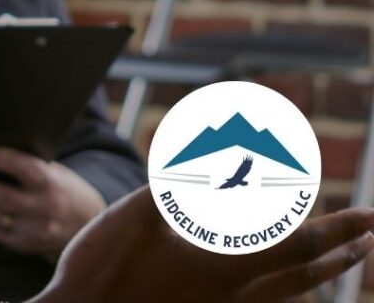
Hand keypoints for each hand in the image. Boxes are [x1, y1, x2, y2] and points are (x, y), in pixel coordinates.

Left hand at [0, 147, 104, 259]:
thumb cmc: (62, 187)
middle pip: (4, 197)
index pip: (27, 169)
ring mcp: (35, 230)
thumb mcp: (53, 170)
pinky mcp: (26, 245)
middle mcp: (44, 207)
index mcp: (51, 182)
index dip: (4, 161)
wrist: (85, 224)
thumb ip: (28, 163)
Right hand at [33, 185, 373, 302]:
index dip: (336, 228)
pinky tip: (289, 284)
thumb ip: (179, 187)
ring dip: (323, 273)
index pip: (297, 245)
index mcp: (221, 267)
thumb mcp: (135, 214)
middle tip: (371, 232)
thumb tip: (220, 161)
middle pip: (306, 276)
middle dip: (344, 251)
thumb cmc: (103, 270)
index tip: (368, 215)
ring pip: (290, 296)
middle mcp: (234, 298)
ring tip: (345, 256)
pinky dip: (289, 290)